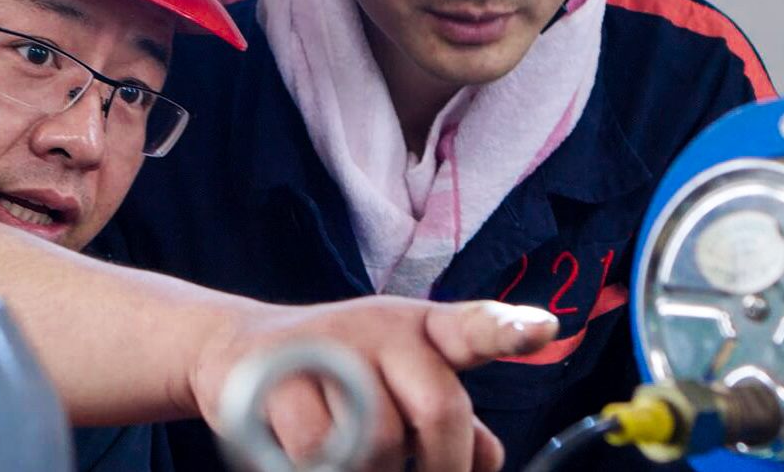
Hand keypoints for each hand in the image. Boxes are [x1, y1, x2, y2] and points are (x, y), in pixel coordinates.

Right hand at [192, 297, 558, 471]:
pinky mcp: (282, 371)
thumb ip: (451, 419)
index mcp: (426, 330)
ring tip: (352, 454)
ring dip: (373, 469)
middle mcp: (387, 328)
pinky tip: (308, 452)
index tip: (543, 329)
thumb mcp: (402, 384)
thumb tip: (490, 460)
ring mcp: (334, 344)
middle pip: (442, 409)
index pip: (474, 326)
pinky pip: (320, 450)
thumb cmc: (340, 375)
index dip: (510, 328)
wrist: (240, 353)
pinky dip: (320, 468)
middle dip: (443, 466)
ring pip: (382, 441)